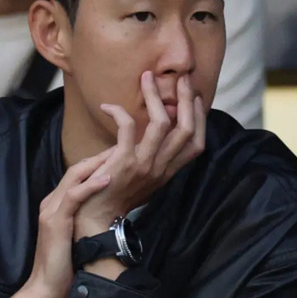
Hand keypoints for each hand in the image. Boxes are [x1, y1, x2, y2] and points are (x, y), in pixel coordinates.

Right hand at [0, 148, 112, 297]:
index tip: (120, 155)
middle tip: (123, 145)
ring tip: (118, 153)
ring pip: (74, 176)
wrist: (44, 288)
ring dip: (97, 163)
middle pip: (76, 170)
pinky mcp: (56, 221)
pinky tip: (107, 177)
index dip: (98, 163)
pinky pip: (73, 196)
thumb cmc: (64, 266)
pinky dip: (90, 185)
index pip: (77, 175)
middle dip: (100, 156)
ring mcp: (51, 211)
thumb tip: (105, 210)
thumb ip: (83, 219)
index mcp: (55, 205)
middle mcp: (51, 202)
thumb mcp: (75, 236)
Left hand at [74, 71, 205, 237]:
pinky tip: (107, 106)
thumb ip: (152, 158)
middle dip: (185, 99)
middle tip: (180, 77)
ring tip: (146, 77)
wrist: (97, 219)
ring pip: (161, 123)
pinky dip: (118, 112)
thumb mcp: (142, 178)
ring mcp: (144, 165)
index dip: (199, 119)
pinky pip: (127, 127)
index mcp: (168, 172)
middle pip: (186, 129)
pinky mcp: (124, 162)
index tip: (194, 97)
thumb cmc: (114, 195)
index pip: (196, 144)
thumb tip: (154, 130)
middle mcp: (161, 169)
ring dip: (154, 96)